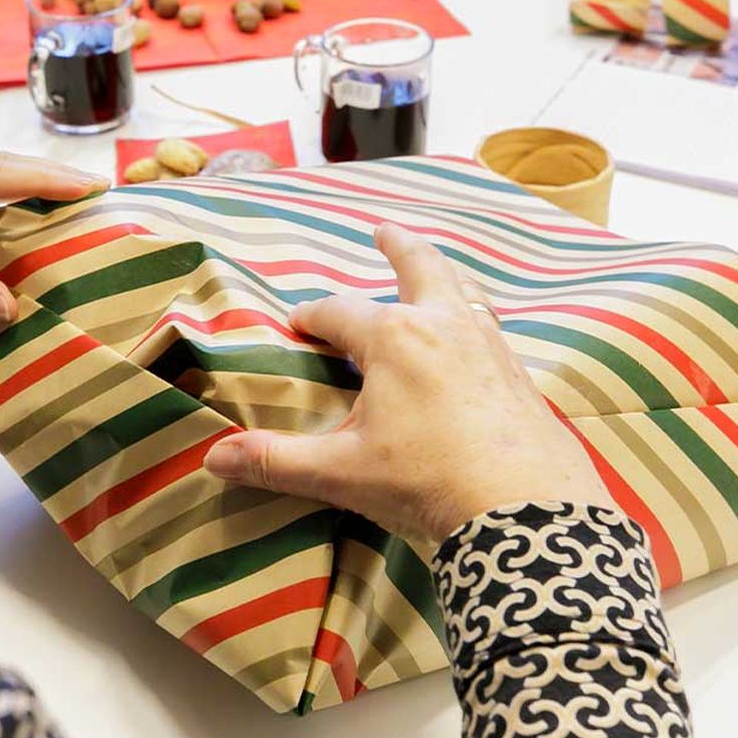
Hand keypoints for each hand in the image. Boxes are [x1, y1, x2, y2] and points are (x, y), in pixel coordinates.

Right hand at [203, 224, 613, 543]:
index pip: (339, 313)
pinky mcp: (518, 371)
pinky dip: (475, 314)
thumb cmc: (427, 482)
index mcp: (393, 338)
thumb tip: (214, 459)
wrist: (523, 508)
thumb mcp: (342, 473)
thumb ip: (277, 461)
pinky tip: (475, 333)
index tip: (298, 322)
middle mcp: (442, 325)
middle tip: (383, 230)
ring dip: (443, 273)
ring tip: (435, 267)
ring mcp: (487, 344)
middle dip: (397, 246)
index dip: (313, 316)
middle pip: (419, 267)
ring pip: (462, 291)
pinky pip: (491, 325)